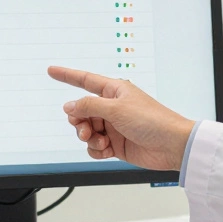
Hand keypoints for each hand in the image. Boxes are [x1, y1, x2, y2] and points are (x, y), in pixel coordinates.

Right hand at [49, 66, 195, 171]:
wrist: (171, 146)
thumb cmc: (152, 121)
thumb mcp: (116, 109)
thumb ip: (89, 106)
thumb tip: (70, 106)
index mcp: (114, 91)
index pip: (84, 80)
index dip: (66, 75)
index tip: (51, 71)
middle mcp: (112, 107)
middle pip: (81, 111)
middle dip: (78, 121)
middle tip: (85, 129)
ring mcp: (114, 126)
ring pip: (86, 130)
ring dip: (89, 138)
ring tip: (100, 141)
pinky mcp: (116, 144)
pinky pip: (95, 146)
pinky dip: (97, 150)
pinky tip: (106, 150)